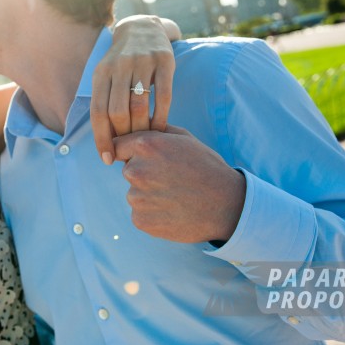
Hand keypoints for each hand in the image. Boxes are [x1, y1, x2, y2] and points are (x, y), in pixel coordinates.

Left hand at [92, 15, 175, 163]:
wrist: (143, 29)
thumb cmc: (122, 63)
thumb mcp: (105, 76)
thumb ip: (104, 103)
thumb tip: (104, 143)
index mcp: (101, 73)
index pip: (98, 111)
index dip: (101, 138)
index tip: (107, 159)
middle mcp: (119, 66)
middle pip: (118, 111)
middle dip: (123, 136)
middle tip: (130, 151)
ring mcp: (142, 62)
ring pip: (139, 106)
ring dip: (142, 130)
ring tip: (145, 142)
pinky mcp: (165, 62)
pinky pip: (163, 97)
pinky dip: (161, 118)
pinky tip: (160, 130)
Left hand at [113, 125, 245, 243]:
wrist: (226, 205)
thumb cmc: (207, 168)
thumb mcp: (185, 139)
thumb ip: (156, 131)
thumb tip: (136, 125)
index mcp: (145, 146)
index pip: (117, 146)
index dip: (130, 152)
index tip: (144, 159)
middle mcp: (136, 170)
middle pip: (128, 171)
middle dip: (144, 174)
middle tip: (170, 180)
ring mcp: (137, 197)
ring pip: (135, 194)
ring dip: (148, 196)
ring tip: (175, 196)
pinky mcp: (140, 220)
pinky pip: (140, 214)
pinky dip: (152, 214)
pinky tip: (173, 211)